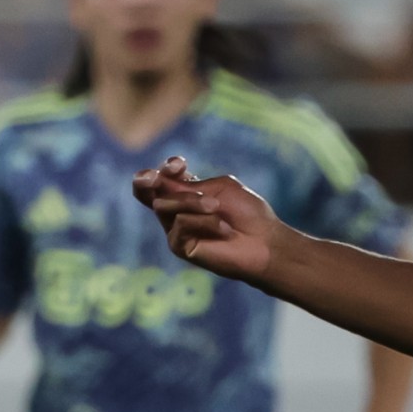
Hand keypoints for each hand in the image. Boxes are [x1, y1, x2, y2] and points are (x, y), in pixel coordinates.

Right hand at [134, 156, 286, 284]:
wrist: (264, 241)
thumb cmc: (247, 212)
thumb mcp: (218, 187)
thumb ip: (188, 184)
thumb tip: (155, 181)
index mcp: (186, 193)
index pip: (162, 178)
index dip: (164, 168)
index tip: (180, 164)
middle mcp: (176, 211)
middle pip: (148, 191)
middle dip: (148, 180)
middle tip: (153, 177)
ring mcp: (176, 229)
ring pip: (164, 205)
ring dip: (192, 201)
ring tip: (216, 207)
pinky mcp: (179, 247)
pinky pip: (179, 224)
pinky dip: (203, 222)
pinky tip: (223, 230)